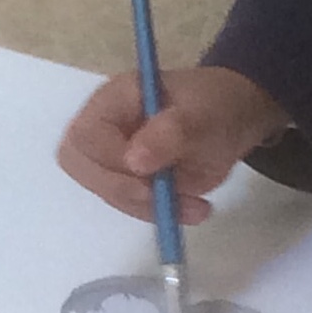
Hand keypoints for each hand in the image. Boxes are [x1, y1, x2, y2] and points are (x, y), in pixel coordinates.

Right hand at [57, 67, 288, 224]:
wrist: (232, 121)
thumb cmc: (216, 107)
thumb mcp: (205, 115)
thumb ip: (172, 132)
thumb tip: (133, 161)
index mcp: (114, 99)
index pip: (85, 135)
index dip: (108, 161)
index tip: (148, 176)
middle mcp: (102, 126)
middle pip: (79, 165)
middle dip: (120, 190)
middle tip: (163, 199)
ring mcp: (109, 155)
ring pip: (104, 191)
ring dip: (146, 207)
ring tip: (194, 205)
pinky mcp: (124, 180)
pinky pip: (126, 205)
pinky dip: (157, 214)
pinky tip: (191, 209)